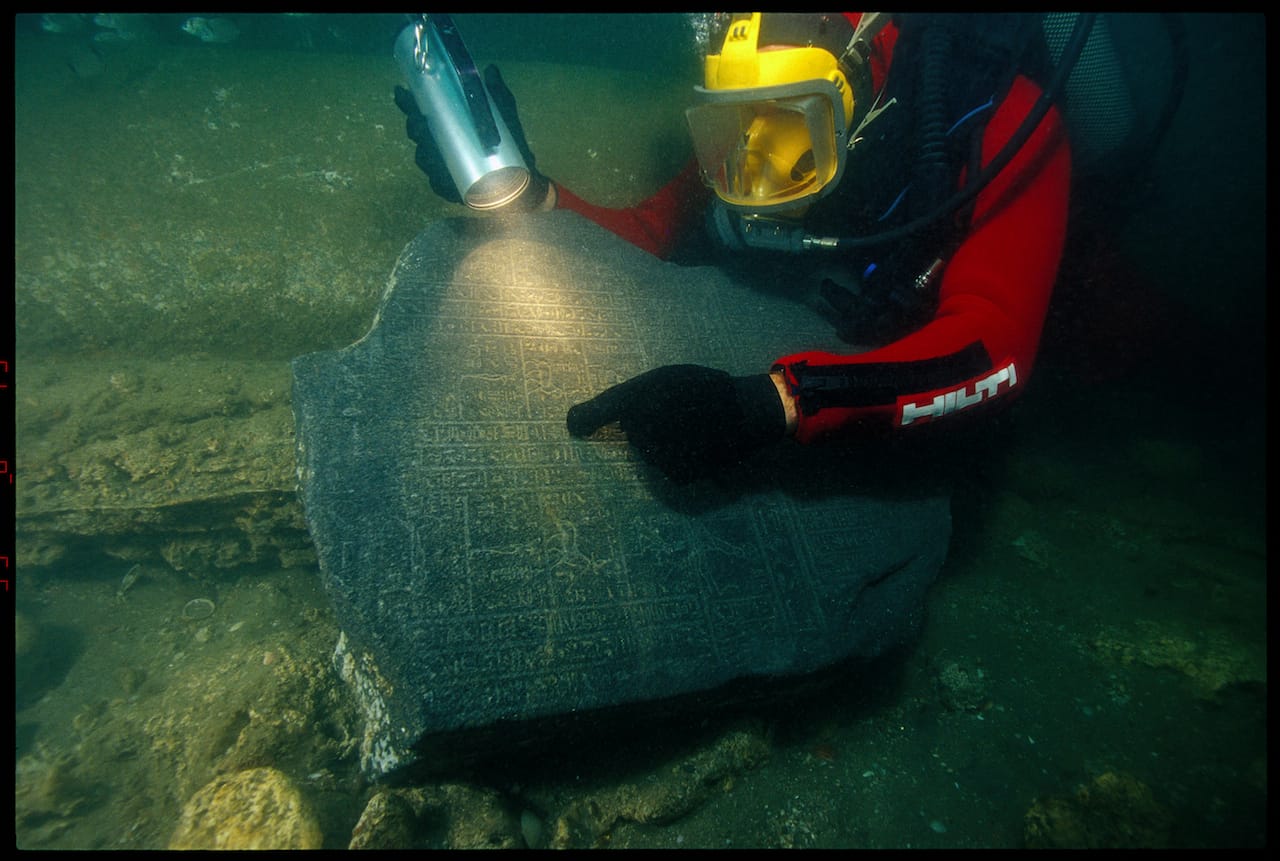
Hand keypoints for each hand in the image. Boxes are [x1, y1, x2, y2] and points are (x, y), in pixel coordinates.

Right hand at [393, 65, 552, 210]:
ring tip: (428, 146)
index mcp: (448, 124)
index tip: (401, 93)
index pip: (422, 112)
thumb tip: (490, 69)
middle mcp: (441, 145)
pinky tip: (439, 176)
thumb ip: (497, 93)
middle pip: (418, 134)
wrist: (524, 174)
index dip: (407, 103)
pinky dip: (438, 182)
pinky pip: (439, 185)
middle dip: (414, 126)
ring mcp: (445, 168)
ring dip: (422, 152)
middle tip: (418, 119)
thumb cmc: (511, 140)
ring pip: (424, 159)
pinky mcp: (453, 189)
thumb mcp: (505, 113)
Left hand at [566, 365, 786, 480]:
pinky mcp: (675, 474)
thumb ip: (630, 398)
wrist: (746, 413)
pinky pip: (665, 467)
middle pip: (632, 432)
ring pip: (647, 451)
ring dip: (661, 442)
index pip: (604, 408)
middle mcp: (646, 426)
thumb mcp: (667, 380)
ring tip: (691, 427)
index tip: (573, 426)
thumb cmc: (706, 390)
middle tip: (678, 412)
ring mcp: (660, 453)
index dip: (585, 418)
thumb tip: (587, 422)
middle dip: (646, 424)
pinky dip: (676, 458)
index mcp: (643, 396)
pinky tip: (696, 445)